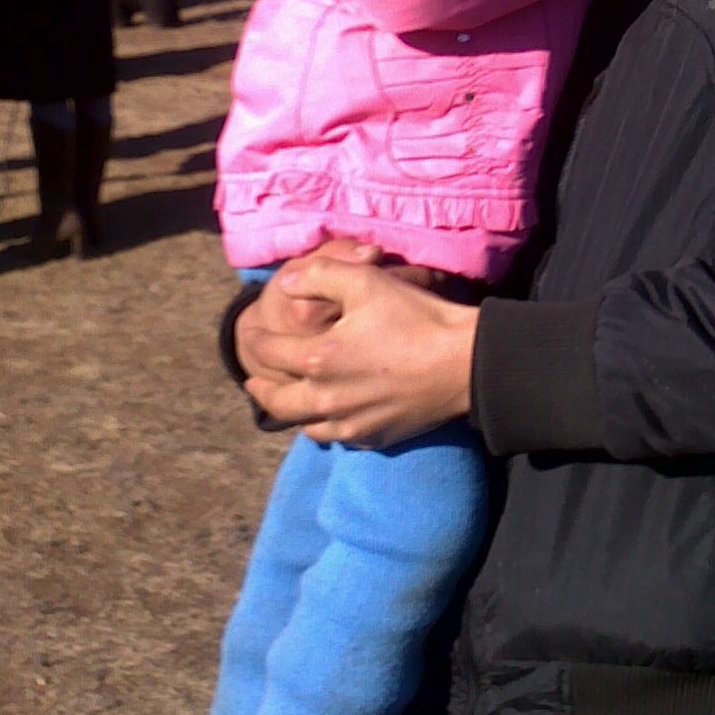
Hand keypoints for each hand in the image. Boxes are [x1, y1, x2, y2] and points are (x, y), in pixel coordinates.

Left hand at [239, 254, 478, 447]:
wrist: (462, 363)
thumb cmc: (415, 317)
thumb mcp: (365, 281)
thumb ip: (318, 276)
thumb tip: (285, 284)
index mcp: (318, 360)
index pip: (269, 352)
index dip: (255, 340)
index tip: (251, 333)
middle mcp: (327, 400)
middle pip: (277, 403)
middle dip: (260, 389)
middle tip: (252, 381)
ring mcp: (351, 425)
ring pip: (305, 426)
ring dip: (292, 412)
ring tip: (290, 399)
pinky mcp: (375, 438)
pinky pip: (337, 437)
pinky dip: (325, 425)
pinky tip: (331, 415)